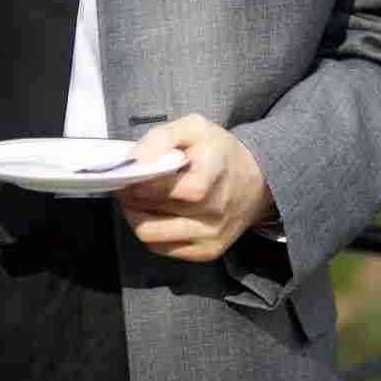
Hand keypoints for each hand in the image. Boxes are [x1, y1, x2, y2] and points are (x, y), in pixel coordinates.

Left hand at [116, 115, 275, 261]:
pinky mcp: (206, 252)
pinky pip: (159, 248)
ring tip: (136, 199)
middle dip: (130, 198)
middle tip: (125, 184)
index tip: (129, 176)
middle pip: (156, 213)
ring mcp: (212, 235)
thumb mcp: (194, 128)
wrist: (255, 182)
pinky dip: (148, 230)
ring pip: (150, 235)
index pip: (183, 190)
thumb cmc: (217, 151)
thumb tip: (133, 159)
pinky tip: (152, 212)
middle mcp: (216, 209)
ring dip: (134, 215)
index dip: (149, 186)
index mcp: (215, 172)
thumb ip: (161, 138)